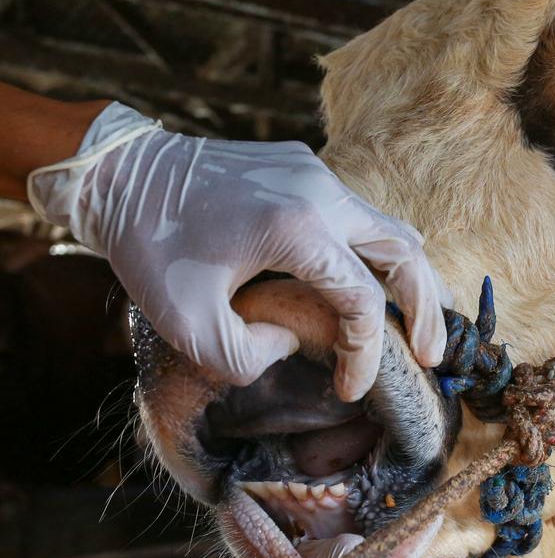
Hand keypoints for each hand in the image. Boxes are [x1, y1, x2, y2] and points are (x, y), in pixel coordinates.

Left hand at [27, 102, 445, 398]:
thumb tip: (289, 342)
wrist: (120, 172)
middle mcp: (321, 193)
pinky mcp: (304, 168)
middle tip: (432, 355)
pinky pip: (359, 215)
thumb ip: (248, 356)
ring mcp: (316, 173)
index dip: (365, 355)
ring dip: (409, 279)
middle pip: (406, 253)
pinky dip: (377, 255)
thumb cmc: (148, 248)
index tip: (349, 389)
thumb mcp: (186, 325)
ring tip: (419, 324)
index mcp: (298, 228)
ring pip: (392, 228)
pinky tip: (370, 286)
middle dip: (426, 309)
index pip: (362, 301)